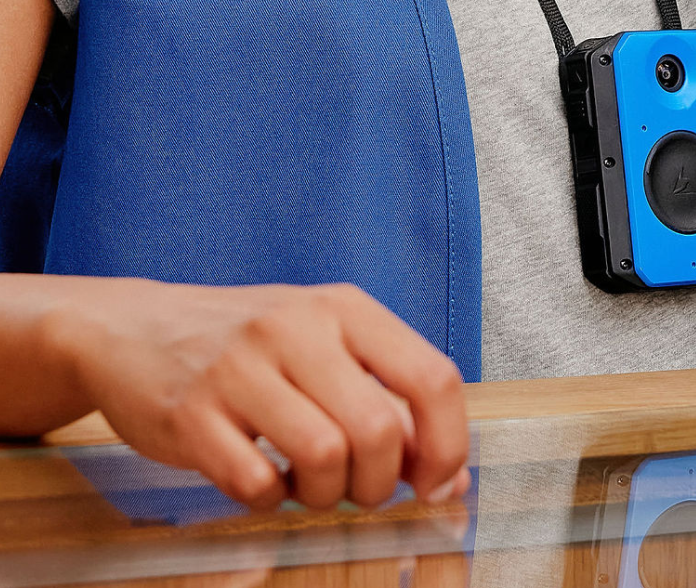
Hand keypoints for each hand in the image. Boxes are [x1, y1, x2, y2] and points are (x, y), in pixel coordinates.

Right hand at [46, 279, 469, 509]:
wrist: (132, 329)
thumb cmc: (249, 345)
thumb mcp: (328, 348)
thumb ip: (393, 405)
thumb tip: (450, 481)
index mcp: (346, 308)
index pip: (433, 378)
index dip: (447, 445)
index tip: (434, 481)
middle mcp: (296, 328)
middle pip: (378, 431)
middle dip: (380, 482)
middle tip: (359, 487)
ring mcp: (239, 368)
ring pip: (325, 456)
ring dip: (327, 493)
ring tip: (310, 484)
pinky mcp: (190, 413)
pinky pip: (256, 482)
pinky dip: (271, 499)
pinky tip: (264, 480)